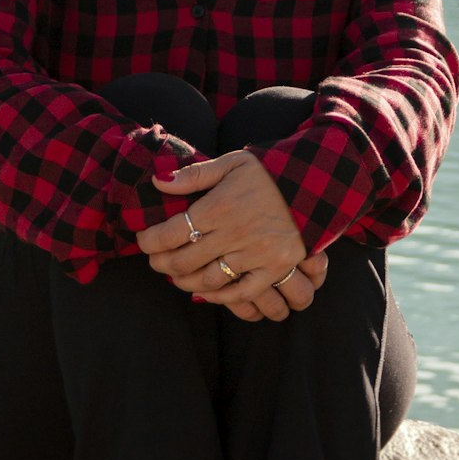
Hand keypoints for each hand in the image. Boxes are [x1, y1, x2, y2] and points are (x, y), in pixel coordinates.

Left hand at [139, 149, 316, 318]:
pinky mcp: (275, 268)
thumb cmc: (269, 173)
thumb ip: (194, 174)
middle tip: (154, 260)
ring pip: (208, 280)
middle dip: (161, 263)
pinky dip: (219, 296)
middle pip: (184, 260)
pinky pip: (240, 292)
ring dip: (184, 282)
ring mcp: (257, 254)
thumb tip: (159, 181)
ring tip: (175, 275)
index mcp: (220, 206)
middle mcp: (236, 233)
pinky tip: (206, 291)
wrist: (315, 184)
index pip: (172, 231)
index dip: (151, 240)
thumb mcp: (232, 163)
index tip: (143, 240)